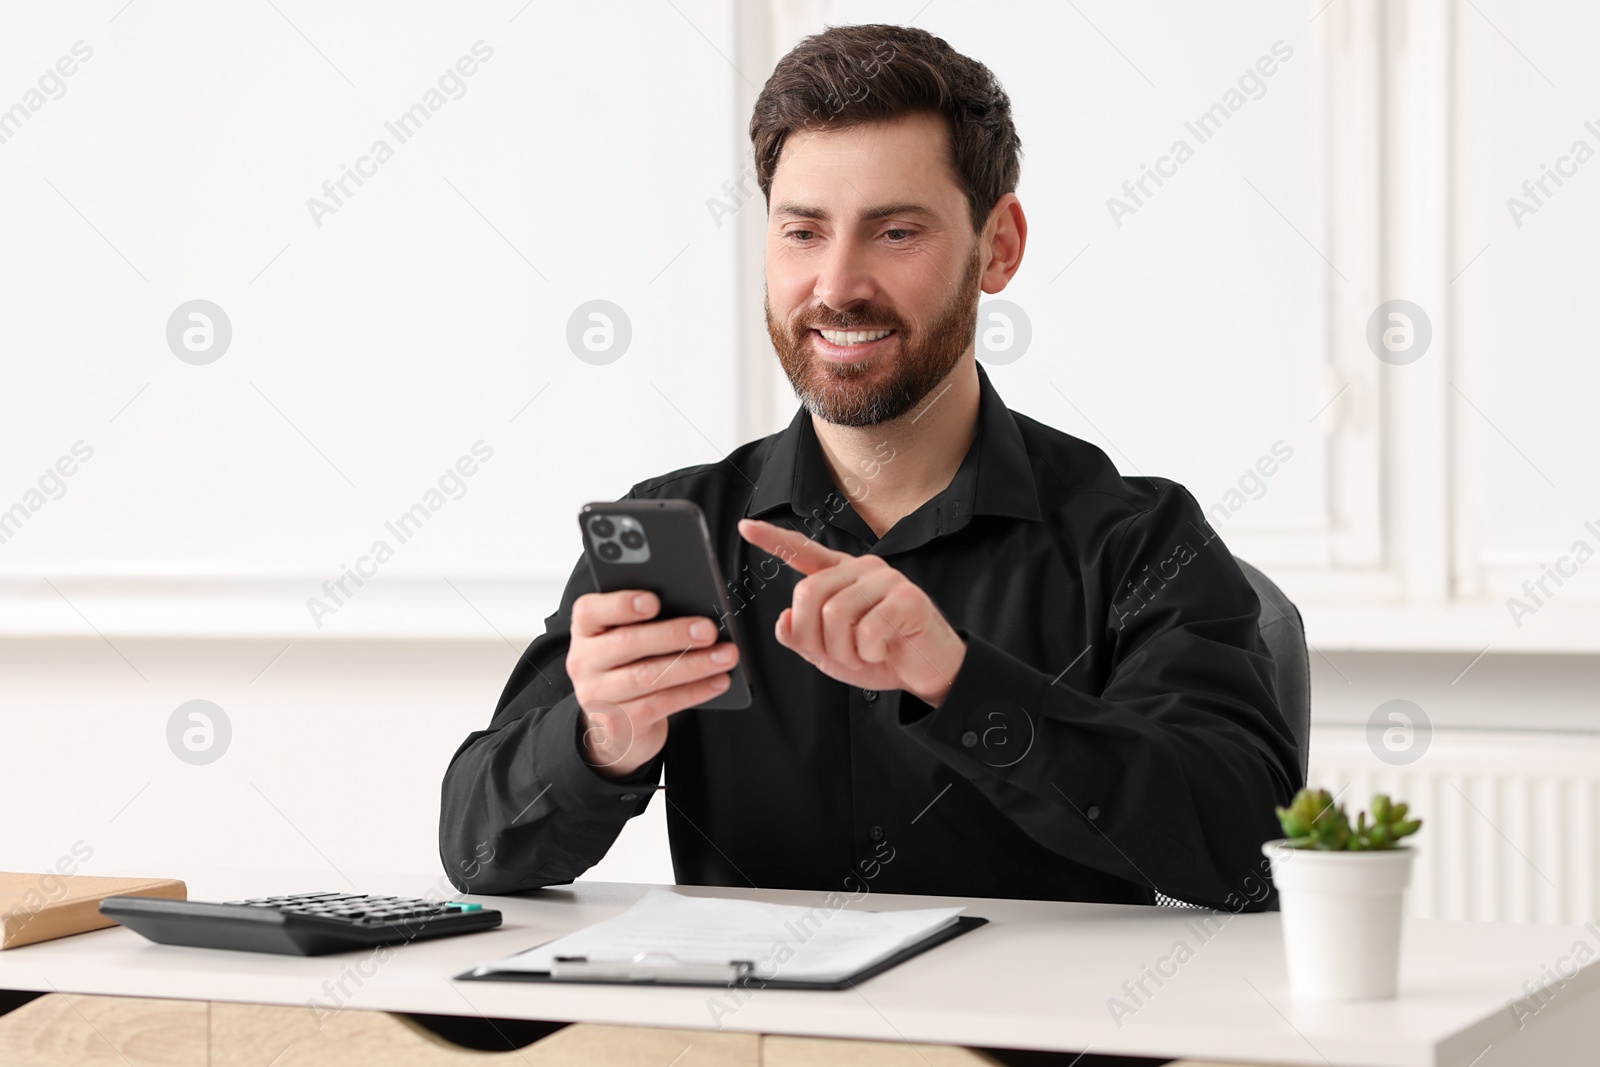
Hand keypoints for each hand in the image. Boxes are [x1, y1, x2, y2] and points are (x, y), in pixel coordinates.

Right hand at [566, 590, 738, 777]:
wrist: (615, 727)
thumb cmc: (627, 668)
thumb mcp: (625, 641)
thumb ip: (646, 623)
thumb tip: (694, 610)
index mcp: (586, 630)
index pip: (591, 610)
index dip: (621, 604)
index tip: (654, 601)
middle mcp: (584, 661)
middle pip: (627, 643)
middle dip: (673, 634)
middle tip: (708, 630)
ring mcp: (597, 695)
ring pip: (648, 676)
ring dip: (693, 665)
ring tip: (724, 656)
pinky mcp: (619, 723)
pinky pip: (660, 704)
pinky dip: (694, 691)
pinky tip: (717, 682)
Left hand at [737, 517, 965, 706]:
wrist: (927, 673)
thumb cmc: (880, 656)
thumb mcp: (830, 653)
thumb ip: (803, 637)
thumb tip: (783, 620)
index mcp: (841, 577)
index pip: (803, 553)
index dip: (773, 540)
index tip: (745, 527)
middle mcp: (862, 570)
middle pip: (808, 593)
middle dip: (815, 637)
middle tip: (841, 654)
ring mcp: (887, 581)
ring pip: (835, 615)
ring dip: (844, 650)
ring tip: (865, 653)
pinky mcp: (908, 599)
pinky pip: (868, 631)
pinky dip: (869, 654)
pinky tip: (884, 651)